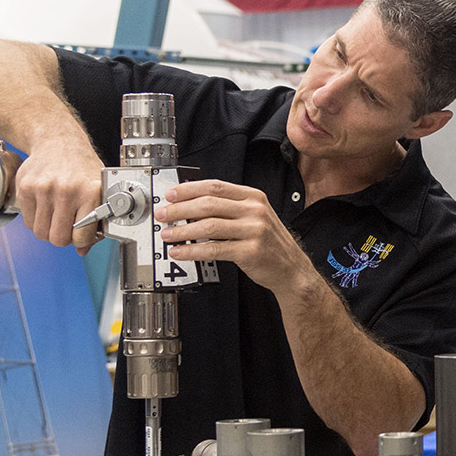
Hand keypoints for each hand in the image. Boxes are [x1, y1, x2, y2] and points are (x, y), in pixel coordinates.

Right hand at [14, 137, 104, 253]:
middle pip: (58, 238)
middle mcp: (66, 190)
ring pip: (41, 233)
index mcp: (90, 191)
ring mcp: (43, 189)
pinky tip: (45, 205)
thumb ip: (95, 221)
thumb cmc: (80, 166)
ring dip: (48, 229)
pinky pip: (28, 221)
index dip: (81, 240)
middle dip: (63, 237)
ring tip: (56, 214)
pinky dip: (36, 219)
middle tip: (67, 226)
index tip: (81, 234)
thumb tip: (83, 249)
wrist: (57, 140)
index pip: (81, 236)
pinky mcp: (25, 188)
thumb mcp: (98, 189)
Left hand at [157, 179, 312, 292]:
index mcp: (253, 197)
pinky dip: (192, 251)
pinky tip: (180, 252)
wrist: (291, 269)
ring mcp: (254, 231)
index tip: (171, 194)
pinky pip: (213, 249)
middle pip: (209, 204)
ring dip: (182, 231)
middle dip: (180, 209)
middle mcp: (255, 211)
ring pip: (208, 226)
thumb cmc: (269, 243)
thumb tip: (192, 205)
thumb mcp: (255, 217)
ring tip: (168, 234)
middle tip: (164, 214)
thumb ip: (229, 208)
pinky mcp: (249, 251)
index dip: (189, 189)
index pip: (215, 186)